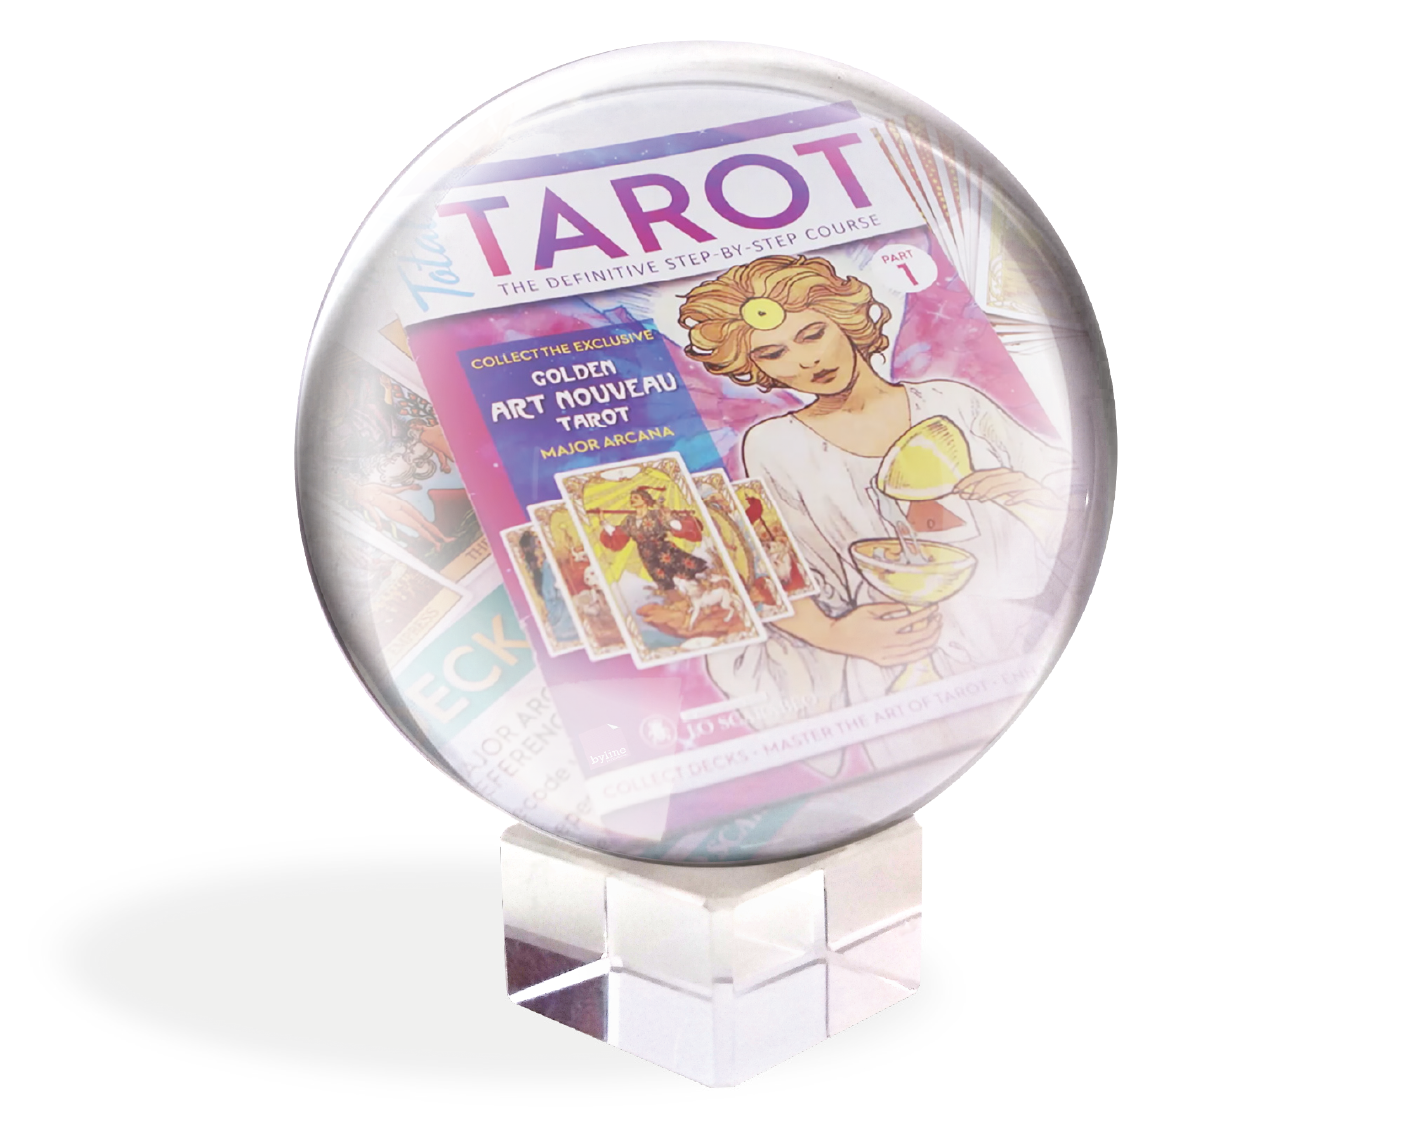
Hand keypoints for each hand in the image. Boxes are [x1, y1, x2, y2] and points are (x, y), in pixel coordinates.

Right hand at [820, 602, 943, 666]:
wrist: (836, 638)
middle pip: (918, 637)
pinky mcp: (882, 661)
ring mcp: (885, 654)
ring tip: (936, 631)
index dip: (926, 614)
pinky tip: (926, 649)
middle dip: (932, 628)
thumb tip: (907, 608)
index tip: (934, 607)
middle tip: (939, 619)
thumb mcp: (869, 609)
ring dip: (928, 641)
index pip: (912, 621)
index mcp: (885, 629)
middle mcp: (888, 643)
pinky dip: (918, 655)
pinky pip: (905, 660)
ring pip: (914, 650)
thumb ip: (889, 608)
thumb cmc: (851, 621)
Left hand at [952, 468, 1063, 509]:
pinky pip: (1030, 492)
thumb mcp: (1004, 498)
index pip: (985, 473)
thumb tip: (966, 495)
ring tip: (981, 500)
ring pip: (1011, 483)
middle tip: (966, 496)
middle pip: (996, 476)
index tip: (955, 490)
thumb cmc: (1026, 503)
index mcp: (1007, 476)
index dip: (969, 480)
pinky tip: (1009, 503)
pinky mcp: (1043, 494)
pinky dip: (1019, 496)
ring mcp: (1031, 484)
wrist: (1056, 511)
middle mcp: (1018, 477)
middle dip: (979, 485)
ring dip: (994, 490)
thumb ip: (989, 494)